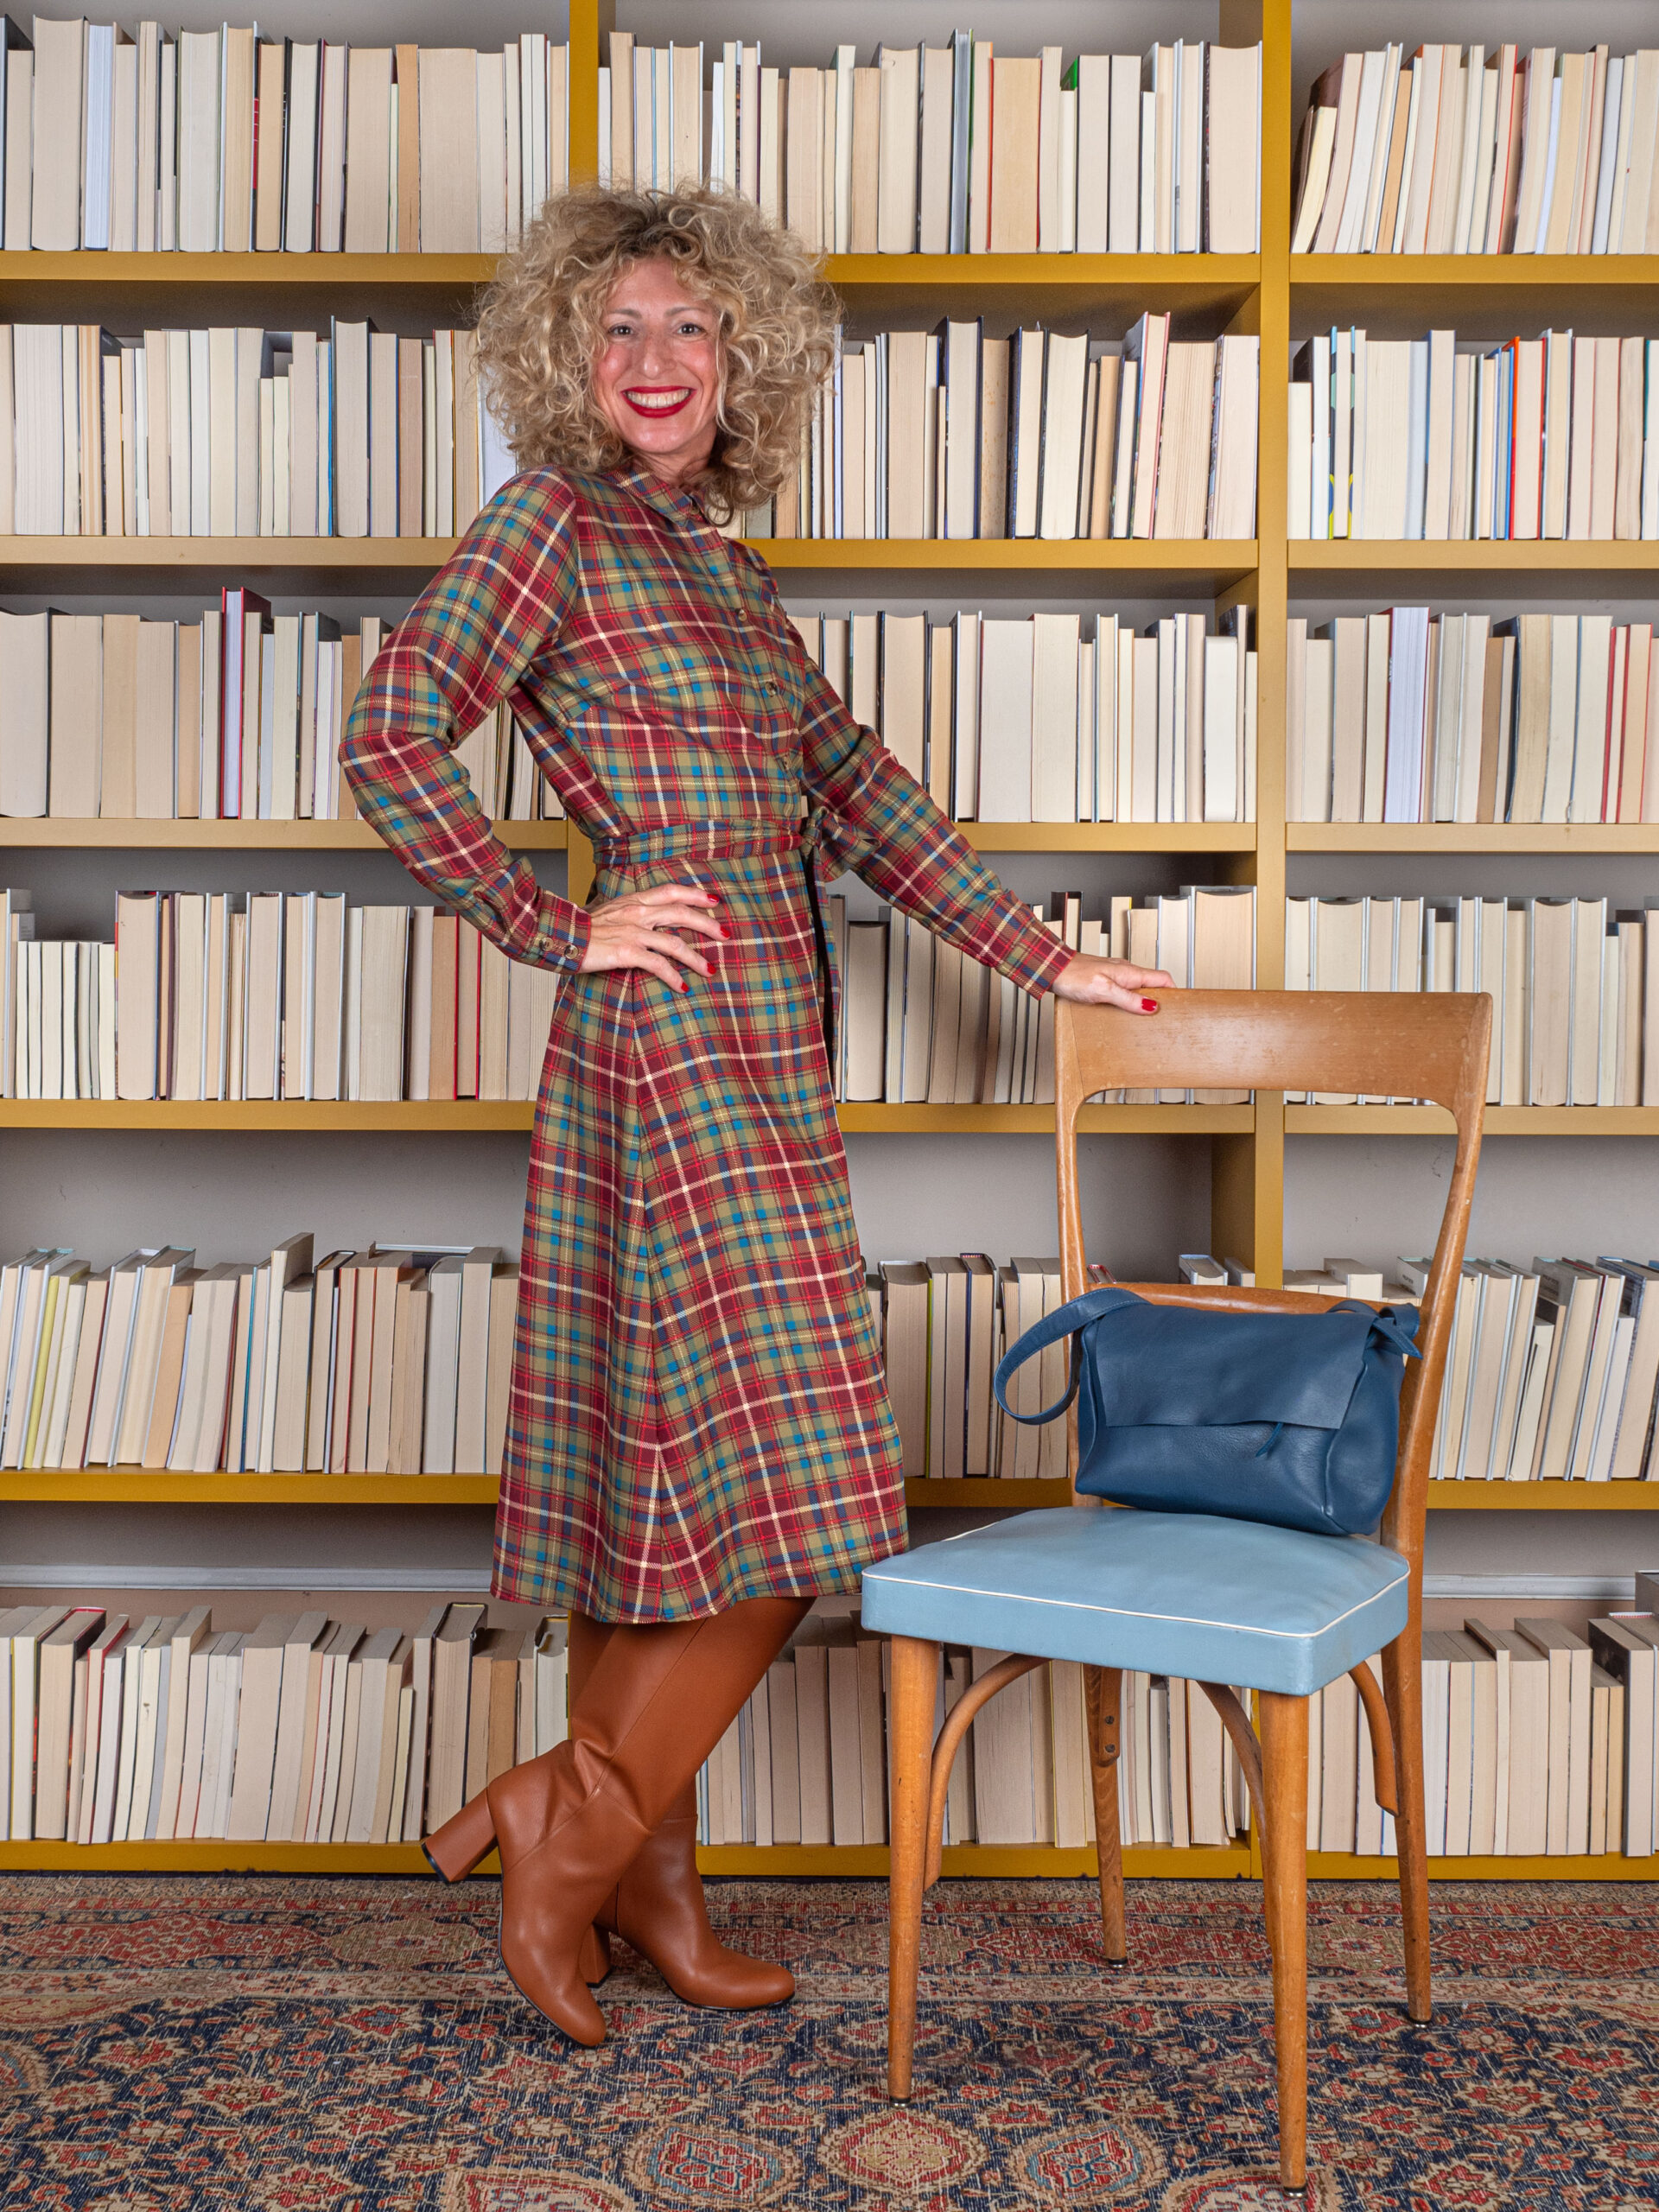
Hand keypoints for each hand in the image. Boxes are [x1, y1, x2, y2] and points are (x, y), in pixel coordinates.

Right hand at [578, 881, 724, 990]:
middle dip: (707, 924)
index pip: (670, 891)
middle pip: (681, 913)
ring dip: (696, 958)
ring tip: (710, 970)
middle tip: (725, 934)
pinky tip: (682, 986)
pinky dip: (674, 976)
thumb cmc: (579, 930)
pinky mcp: (627, 952)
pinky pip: (658, 964)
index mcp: (632, 901)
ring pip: (675, 943)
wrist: (559, 936)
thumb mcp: (607, 913)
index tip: (712, 900)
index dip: (694, 894)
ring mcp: (633, 932)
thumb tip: (642, 924)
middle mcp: (636, 913)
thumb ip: (627, 916)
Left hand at [1051, 954, 1173, 1012]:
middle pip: (1152, 985)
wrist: (1052, 969)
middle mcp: (1125, 972)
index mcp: (1130, 973)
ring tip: (1142, 1020)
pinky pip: (1123, 992)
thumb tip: (1151, 1007)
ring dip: (1142, 1003)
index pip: (1163, 979)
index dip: (1174, 991)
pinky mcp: (1104, 981)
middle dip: (1159, 1001)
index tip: (1179, 1006)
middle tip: (1161, 1018)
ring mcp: (1114, 976)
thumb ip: (1128, 999)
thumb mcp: (1104, 990)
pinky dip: (1127, 1002)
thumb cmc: (1074, 976)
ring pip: (1137, 989)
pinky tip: (1121, 1013)